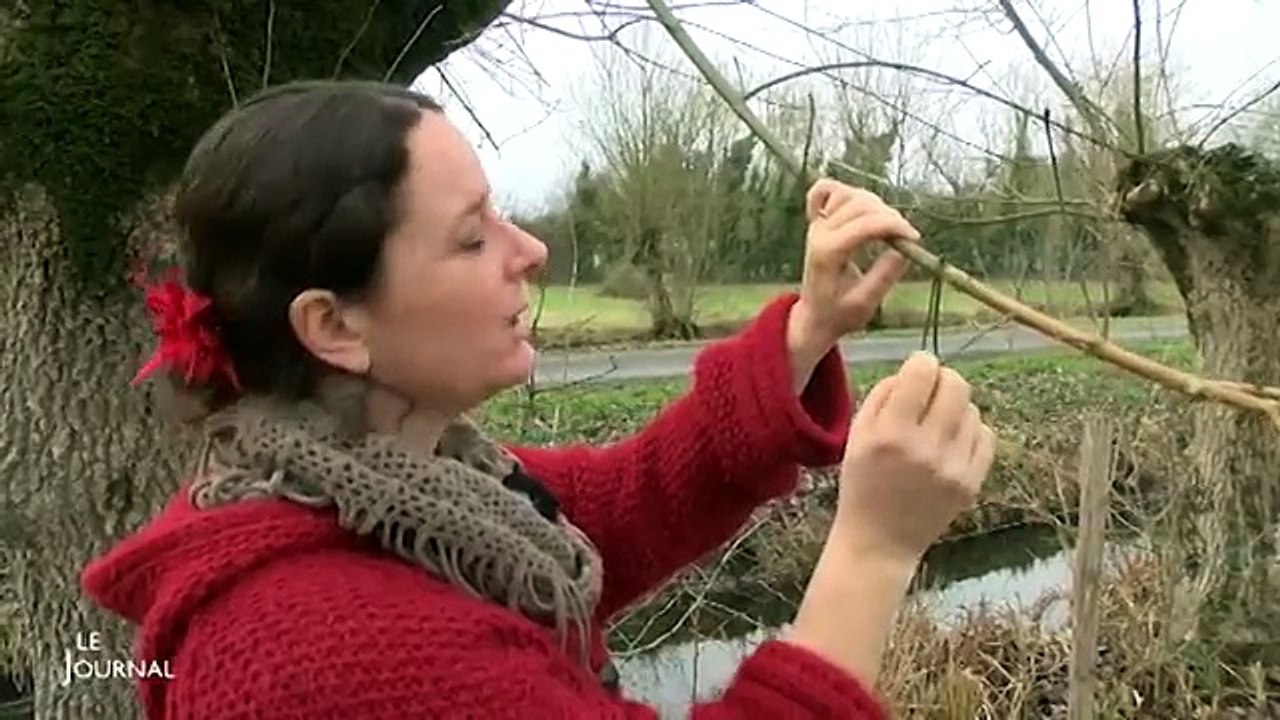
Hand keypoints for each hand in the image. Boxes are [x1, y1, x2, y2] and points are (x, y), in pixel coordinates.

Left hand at [788, 179, 919, 352]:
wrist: (814, 316)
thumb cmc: (839, 314)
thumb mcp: (865, 303)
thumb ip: (884, 276)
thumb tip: (905, 249)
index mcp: (827, 252)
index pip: (865, 224)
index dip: (895, 226)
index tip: (915, 239)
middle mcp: (819, 232)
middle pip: (860, 204)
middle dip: (889, 216)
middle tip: (904, 238)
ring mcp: (816, 224)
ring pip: (848, 193)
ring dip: (873, 204)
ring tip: (886, 228)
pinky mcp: (817, 220)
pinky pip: (823, 190)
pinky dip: (841, 191)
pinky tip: (856, 208)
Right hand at [832, 351, 995, 563]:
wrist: (880, 541)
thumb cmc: (862, 483)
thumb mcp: (857, 435)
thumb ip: (884, 395)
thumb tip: (916, 369)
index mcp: (891, 433)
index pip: (923, 372)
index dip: (921, 363)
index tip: (916, 370)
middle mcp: (926, 448)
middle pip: (957, 384)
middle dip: (944, 380)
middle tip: (931, 392)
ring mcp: (954, 467)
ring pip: (973, 410)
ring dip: (956, 409)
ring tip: (936, 426)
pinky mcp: (972, 483)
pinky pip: (986, 436)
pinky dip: (970, 432)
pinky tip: (952, 443)